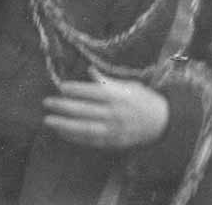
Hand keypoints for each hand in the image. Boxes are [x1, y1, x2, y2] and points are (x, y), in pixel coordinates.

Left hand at [42, 75, 169, 149]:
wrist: (164, 123)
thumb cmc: (144, 100)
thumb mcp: (129, 85)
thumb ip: (107, 80)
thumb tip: (89, 69)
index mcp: (118, 96)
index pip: (91, 92)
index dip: (75, 89)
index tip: (60, 87)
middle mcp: (114, 114)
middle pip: (84, 110)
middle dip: (63, 106)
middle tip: (46, 103)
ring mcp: (114, 130)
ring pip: (85, 128)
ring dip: (64, 125)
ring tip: (48, 120)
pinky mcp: (114, 142)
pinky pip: (91, 141)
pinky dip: (75, 137)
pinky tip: (61, 133)